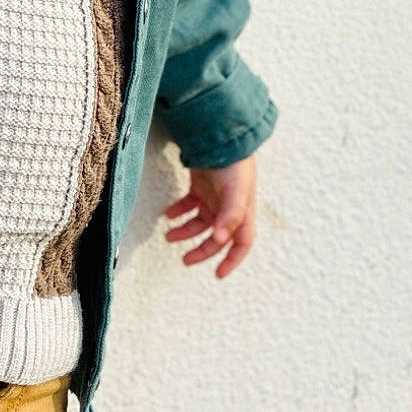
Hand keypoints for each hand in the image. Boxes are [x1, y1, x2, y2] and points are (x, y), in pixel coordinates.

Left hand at [163, 155, 256, 278]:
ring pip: (200, 223)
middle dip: (201, 251)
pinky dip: (179, 211)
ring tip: (168, 236)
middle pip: (216, 238)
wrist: (222, 135)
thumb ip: (230, 216)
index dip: (232, 261)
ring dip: (185, 232)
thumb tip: (220, 240)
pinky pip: (189, 204)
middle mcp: (229, 208)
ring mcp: (215, 197)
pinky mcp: (202, 186)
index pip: (242, 243)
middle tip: (184, 260)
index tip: (218, 275)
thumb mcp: (236, 192)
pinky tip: (168, 214)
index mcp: (242, 212)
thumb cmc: (234, 164)